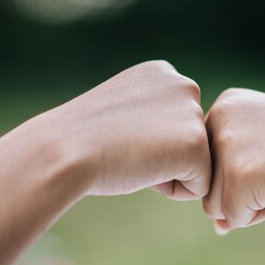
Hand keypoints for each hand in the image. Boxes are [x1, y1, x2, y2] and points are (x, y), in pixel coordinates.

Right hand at [38, 60, 210, 199]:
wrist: (64, 150)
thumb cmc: (82, 139)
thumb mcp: (123, 112)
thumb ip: (151, 116)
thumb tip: (172, 140)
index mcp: (163, 73)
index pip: (175, 125)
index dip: (148, 142)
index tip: (119, 135)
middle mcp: (184, 85)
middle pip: (189, 144)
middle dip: (162, 157)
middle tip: (125, 149)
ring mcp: (193, 114)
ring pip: (196, 165)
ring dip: (167, 173)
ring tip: (133, 159)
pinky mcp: (196, 145)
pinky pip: (199, 187)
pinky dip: (173, 191)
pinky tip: (144, 172)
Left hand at [203, 88, 264, 233]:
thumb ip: (234, 177)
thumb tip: (217, 224)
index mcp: (227, 103)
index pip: (208, 159)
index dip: (243, 172)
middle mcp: (220, 116)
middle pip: (206, 182)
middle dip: (241, 191)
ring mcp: (227, 144)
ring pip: (212, 204)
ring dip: (248, 204)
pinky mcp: (238, 175)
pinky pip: (232, 217)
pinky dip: (258, 215)